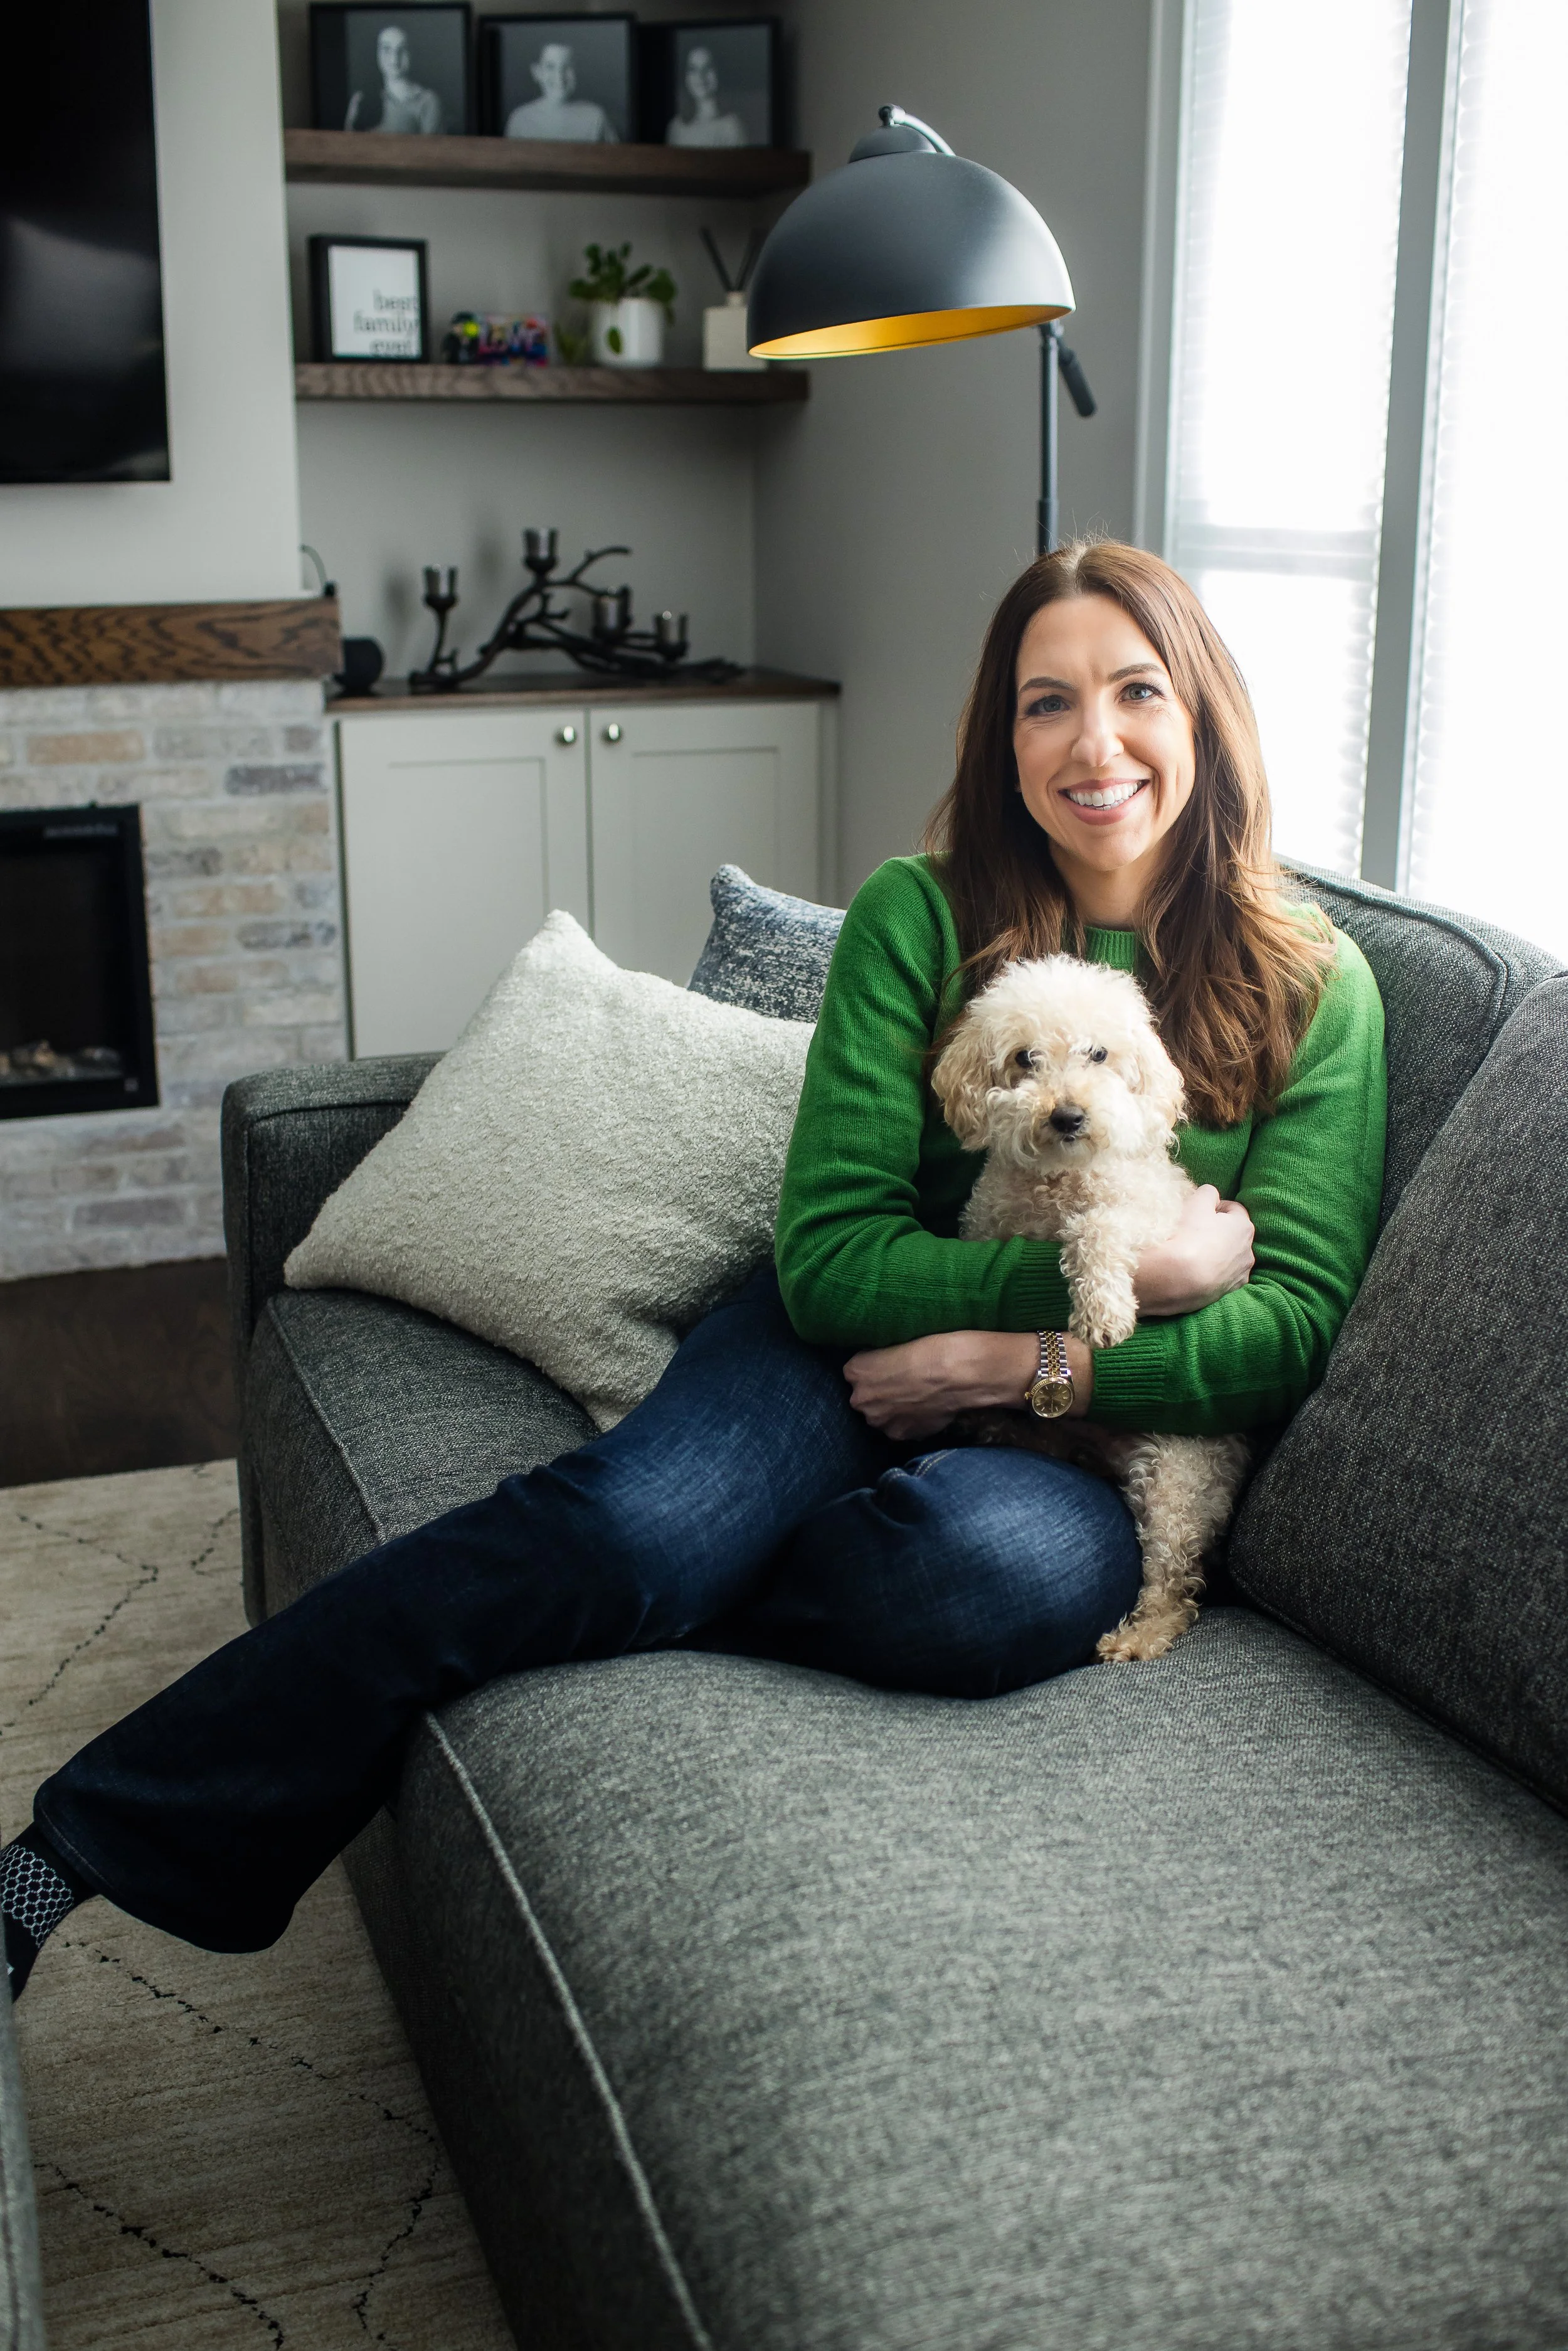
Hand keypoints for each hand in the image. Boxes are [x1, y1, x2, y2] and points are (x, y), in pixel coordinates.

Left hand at [844, 1329, 1092, 1440]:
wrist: (971, 1371)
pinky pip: (901, 1424)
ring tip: (919, 1389)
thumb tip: (879, 1360)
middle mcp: (862, 1400)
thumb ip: (882, 1354)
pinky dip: (911, 1417)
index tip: (892, 1357)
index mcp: (856, 1370)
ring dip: (894, 1404)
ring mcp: (884, 1421)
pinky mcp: (906, 1434)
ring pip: (882, 1411)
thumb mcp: (903, 1337)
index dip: (875, 1362)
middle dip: (880, 1386)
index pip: (854, 1367)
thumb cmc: (939, 1344)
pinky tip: (928, 1403)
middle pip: (865, 1393)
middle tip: (908, 1374)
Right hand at [1134, 1185, 1254, 1316]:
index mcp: (1244, 1227)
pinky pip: (1222, 1277)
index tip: (1199, 1211)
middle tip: (1194, 1232)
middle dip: (1218, 1231)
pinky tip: (1195, 1271)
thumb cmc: (1188, 1236)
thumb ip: (1208, 1193)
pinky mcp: (1227, 1293)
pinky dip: (1212, 1272)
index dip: (1216, 1207)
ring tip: (1193, 1254)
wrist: (1175, 1279)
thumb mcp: (1196, 1203)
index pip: (1234, 1209)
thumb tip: (1211, 1196)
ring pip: (1229, 1257)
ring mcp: (1239, 1274)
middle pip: (1233, 1235)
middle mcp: (1248, 1252)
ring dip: (1217, 1254)